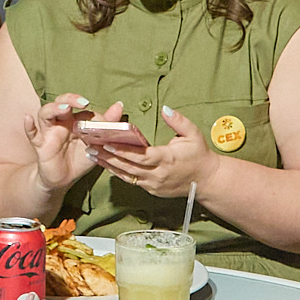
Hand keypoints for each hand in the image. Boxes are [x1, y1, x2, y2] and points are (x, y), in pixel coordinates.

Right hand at [27, 93, 121, 194]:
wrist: (65, 179)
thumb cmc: (80, 157)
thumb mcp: (97, 142)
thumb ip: (107, 123)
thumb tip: (119, 105)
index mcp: (74, 119)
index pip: (78, 105)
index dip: (84, 105)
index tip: (95, 109)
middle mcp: (60, 122)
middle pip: (60, 103)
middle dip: (70, 99)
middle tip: (82, 103)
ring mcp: (49, 132)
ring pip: (45, 114)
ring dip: (53, 108)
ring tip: (64, 109)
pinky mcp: (41, 145)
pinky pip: (32, 134)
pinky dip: (29, 126)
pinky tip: (28, 119)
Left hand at [86, 105, 222, 199]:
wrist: (207, 180)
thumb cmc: (200, 156)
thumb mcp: (193, 134)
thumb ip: (178, 121)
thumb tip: (165, 108)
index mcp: (167, 160)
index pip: (141, 157)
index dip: (123, 151)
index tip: (107, 143)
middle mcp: (158, 175)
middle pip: (128, 167)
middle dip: (108, 157)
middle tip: (91, 147)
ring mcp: (154, 185)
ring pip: (126, 175)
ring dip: (108, 165)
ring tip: (92, 154)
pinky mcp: (152, 190)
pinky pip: (131, 181)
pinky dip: (117, 172)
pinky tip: (106, 164)